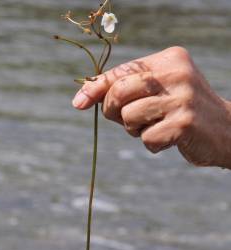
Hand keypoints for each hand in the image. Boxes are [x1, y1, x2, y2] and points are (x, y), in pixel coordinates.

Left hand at [72, 46, 230, 168]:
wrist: (226, 131)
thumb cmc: (180, 112)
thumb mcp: (156, 93)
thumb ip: (125, 92)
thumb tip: (81, 99)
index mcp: (168, 60)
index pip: (122, 72)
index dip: (95, 88)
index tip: (78, 103)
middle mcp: (176, 73)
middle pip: (119, 93)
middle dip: (115, 112)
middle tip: (132, 120)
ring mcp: (182, 98)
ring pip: (130, 118)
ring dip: (136, 130)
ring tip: (157, 127)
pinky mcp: (184, 123)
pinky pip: (146, 139)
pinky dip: (152, 145)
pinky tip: (169, 139)